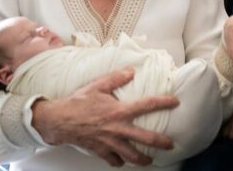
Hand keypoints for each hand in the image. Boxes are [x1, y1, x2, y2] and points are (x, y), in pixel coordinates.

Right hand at [31, 68, 178, 166]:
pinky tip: (122, 162)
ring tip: (150, 160)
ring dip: (142, 159)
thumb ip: (116, 78)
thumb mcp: (97, 85)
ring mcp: (109, 141)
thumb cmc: (77, 102)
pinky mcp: (100, 150)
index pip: (148, 105)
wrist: (57, 120)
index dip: (164, 103)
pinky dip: (118, 162)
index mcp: (120, 110)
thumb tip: (131, 71)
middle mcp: (118, 128)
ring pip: (131, 154)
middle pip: (146, 138)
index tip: (176, 102)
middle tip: (171, 144)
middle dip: (161, 142)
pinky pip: (112, 159)